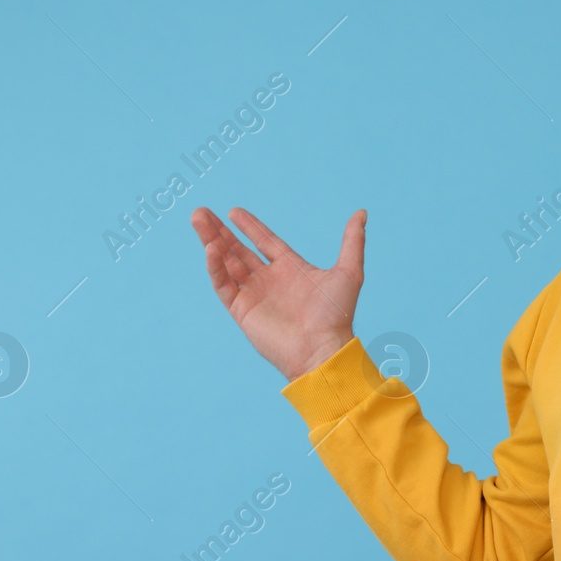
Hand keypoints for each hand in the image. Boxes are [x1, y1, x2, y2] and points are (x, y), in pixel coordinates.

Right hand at [192, 205, 367, 380]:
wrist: (322, 349)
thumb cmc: (336, 315)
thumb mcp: (348, 272)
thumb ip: (352, 241)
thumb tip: (362, 213)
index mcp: (291, 269)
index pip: (265, 242)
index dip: (250, 226)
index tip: (233, 211)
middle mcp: (269, 280)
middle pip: (238, 249)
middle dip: (220, 231)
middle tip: (202, 212)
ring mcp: (254, 294)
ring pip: (226, 263)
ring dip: (211, 241)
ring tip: (198, 219)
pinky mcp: (242, 310)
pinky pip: (224, 284)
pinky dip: (215, 266)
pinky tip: (211, 248)